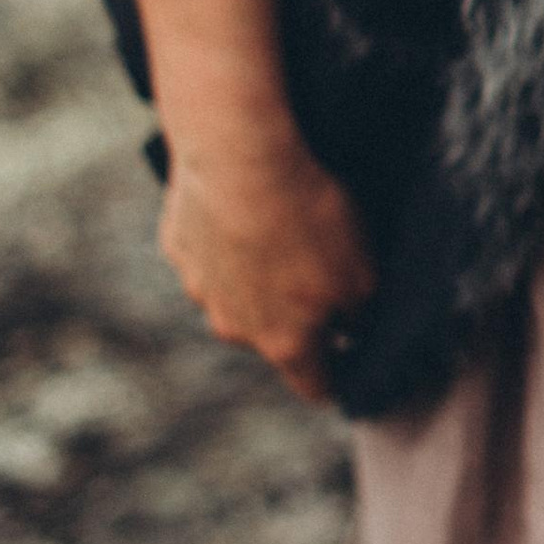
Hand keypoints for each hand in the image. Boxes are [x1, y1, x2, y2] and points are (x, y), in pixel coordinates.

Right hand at [158, 137, 375, 404]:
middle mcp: (236, 328)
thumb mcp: (363, 271)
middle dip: (298, 313)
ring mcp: (200, 290)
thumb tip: (353, 328)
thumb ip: (360, 313)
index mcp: (284, 342)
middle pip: (273, 336)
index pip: (312, 384)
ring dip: (259, 273)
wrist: (240, 159)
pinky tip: (246, 206)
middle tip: (320, 266)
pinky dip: (229, 239)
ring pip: (238, 294)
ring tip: (282, 227)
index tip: (349, 356)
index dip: (336, 375)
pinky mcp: (180, 250)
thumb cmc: (309, 219)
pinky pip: (211, 254)